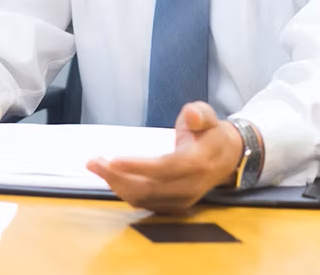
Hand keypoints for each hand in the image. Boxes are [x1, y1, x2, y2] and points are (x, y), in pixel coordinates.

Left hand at [86, 101, 243, 212]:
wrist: (227, 158)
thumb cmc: (210, 133)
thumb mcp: (209, 116)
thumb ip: (200, 113)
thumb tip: (192, 115)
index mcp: (197, 162)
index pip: (164, 168)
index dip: (137, 166)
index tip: (112, 160)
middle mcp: (190, 186)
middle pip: (149, 188)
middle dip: (117, 177)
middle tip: (93, 162)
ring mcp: (182, 199)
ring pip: (144, 199)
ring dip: (117, 185)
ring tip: (97, 167)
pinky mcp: (174, 206)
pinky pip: (146, 204)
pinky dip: (125, 193)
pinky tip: (111, 178)